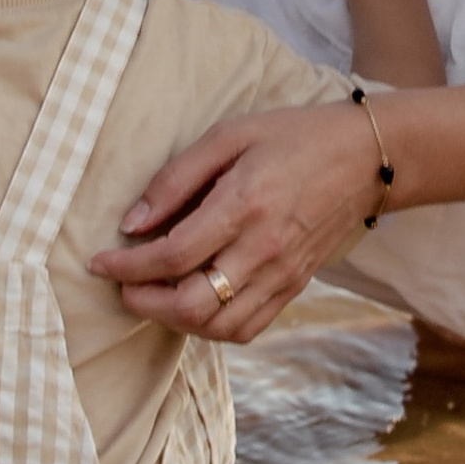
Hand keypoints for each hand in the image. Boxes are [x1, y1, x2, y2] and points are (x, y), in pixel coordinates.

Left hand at [89, 96, 395, 344]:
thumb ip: (176, 179)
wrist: (365, 158)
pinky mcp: (293, 288)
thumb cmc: (292, 137)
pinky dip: (210, 327)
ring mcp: (282, 275)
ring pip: (217, 327)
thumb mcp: (229, 135)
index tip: (99, 262)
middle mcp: (264, 250)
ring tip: (154, 295)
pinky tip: (194, 304)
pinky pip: (246, 328)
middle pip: (191, 305)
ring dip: (175, 320)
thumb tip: (132, 223)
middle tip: (122, 284)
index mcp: (244, 206)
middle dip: (144, 302)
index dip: (126, 267)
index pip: (172, 257)